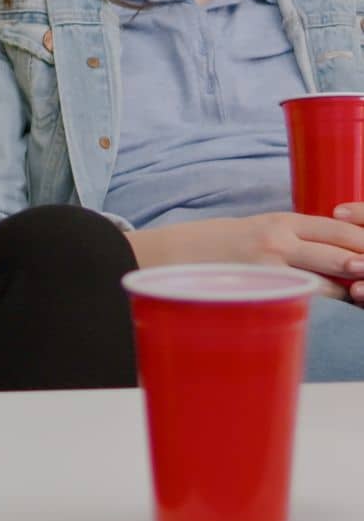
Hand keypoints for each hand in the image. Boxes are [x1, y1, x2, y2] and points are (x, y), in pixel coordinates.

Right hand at [126, 208, 363, 302]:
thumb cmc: (218, 250)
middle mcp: (280, 237)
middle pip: (342, 247)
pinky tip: (350, 299)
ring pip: (333, 272)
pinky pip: (310, 293)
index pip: (338, 227)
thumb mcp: (257, 234)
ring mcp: (273, 263)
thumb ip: (292, 242)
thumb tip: (332, 258)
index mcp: (281, 221)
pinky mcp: (264, 285)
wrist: (174, 258)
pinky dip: (334, 296)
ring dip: (359, 282)